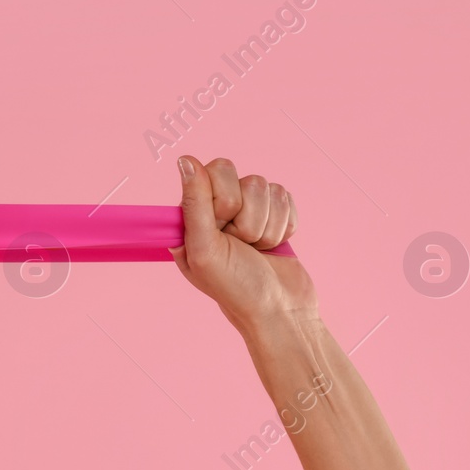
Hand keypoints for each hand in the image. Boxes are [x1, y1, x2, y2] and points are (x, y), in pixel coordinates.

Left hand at [169, 155, 317, 335]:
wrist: (281, 310)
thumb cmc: (237, 287)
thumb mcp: (206, 248)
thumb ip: (194, 203)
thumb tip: (184, 159)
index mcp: (192, 217)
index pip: (211, 172)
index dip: (223, 199)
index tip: (223, 227)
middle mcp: (216, 211)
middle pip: (240, 175)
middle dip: (247, 214)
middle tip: (241, 242)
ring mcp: (247, 211)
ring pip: (265, 186)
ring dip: (266, 224)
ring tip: (257, 249)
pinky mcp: (274, 214)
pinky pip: (285, 196)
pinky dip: (283, 224)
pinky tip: (274, 246)